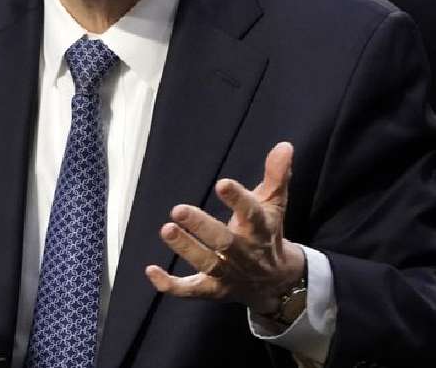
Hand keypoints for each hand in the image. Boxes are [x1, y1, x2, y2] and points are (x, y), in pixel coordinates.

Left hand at [145, 141, 305, 315]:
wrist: (276, 283)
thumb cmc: (268, 234)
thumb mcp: (275, 204)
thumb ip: (277, 175)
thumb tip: (284, 145)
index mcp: (260, 229)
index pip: (251, 213)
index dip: (238, 200)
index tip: (222, 183)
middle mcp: (244, 253)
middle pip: (224, 242)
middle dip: (202, 227)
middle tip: (178, 209)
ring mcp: (228, 273)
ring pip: (206, 263)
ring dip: (186, 248)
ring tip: (167, 229)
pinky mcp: (213, 289)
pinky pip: (190, 290)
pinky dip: (171, 285)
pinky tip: (151, 270)